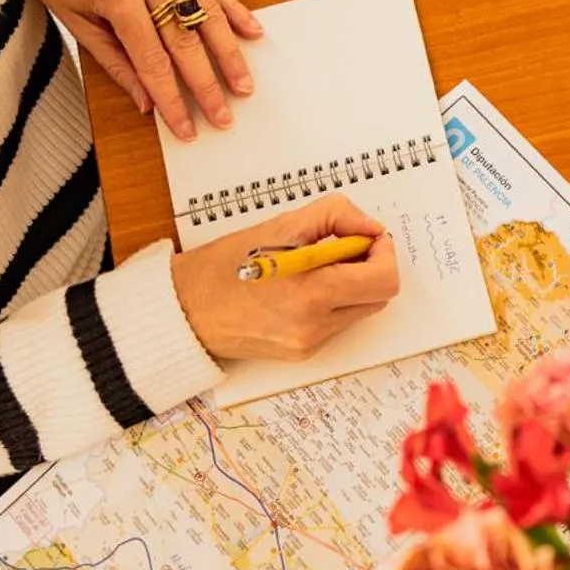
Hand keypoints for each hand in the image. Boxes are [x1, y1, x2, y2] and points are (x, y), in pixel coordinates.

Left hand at [10, 0, 262, 141]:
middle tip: (224, 117)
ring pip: (207, 15)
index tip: (186, 128)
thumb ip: (113, 60)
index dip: (171, 100)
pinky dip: (233, 9)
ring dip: (229, 54)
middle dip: (207, 85)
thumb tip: (146, 101)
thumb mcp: (73, 17)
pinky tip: (252, 32)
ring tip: (244, 85)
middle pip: (186, 42)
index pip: (153, 61)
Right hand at [171, 194, 401, 361]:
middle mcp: (314, 326)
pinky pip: (338, 323)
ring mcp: (310, 344)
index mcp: (311, 293)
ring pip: (361, 310)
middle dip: (369, 267)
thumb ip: (336, 217)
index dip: (384, 253)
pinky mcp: (304, 353)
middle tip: (342, 248)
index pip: (383, 280)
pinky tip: (302, 289)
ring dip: (351, 285)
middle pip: (379, 297)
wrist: (185, 309)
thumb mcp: (282, 224)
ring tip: (315, 268)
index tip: (368, 238)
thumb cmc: (226, 265)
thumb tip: (371, 227)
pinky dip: (332, 302)